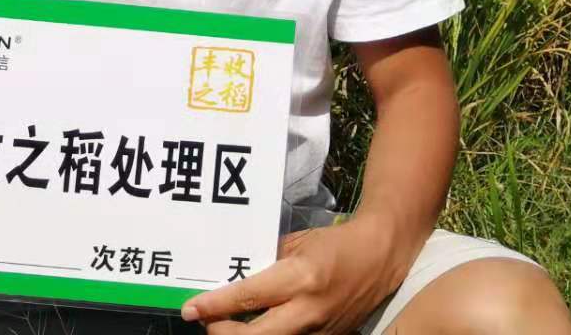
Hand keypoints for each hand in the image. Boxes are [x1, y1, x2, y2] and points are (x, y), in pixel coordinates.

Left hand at [181, 213, 408, 332]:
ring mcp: (319, 332)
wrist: (381, 257)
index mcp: (300, 277)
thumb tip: (235, 276)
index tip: (190, 309)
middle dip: (223, 333)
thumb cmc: (335, 244)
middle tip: (206, 322)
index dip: (215, 306)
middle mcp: (308, 310)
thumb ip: (266, 262)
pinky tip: (257, 328)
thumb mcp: (296, 244)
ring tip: (227, 326)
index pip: (248, 297)